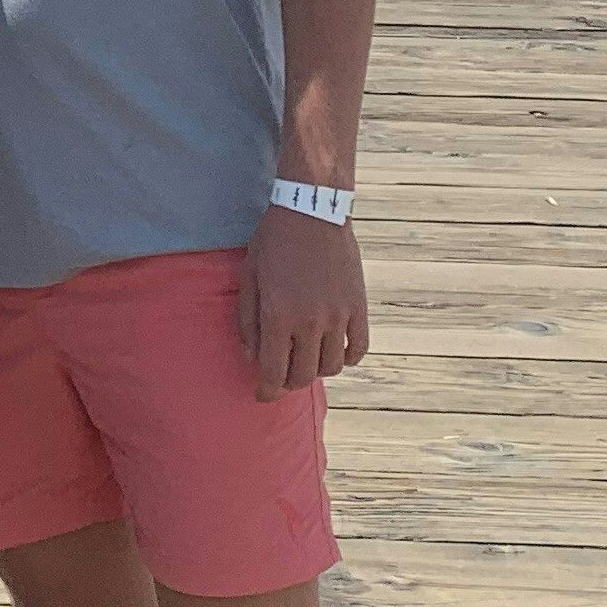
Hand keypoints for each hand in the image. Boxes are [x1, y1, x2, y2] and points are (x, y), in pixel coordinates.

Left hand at [238, 203, 367, 401]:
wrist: (312, 210)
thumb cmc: (273, 242)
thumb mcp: (249, 277)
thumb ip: (248, 321)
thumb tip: (252, 358)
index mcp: (279, 316)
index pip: (273, 373)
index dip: (266, 391)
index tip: (262, 395)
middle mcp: (310, 322)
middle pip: (302, 376)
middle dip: (288, 382)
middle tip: (280, 375)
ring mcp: (338, 316)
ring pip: (330, 367)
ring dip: (315, 370)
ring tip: (305, 360)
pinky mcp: (359, 307)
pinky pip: (358, 349)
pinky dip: (346, 359)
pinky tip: (334, 353)